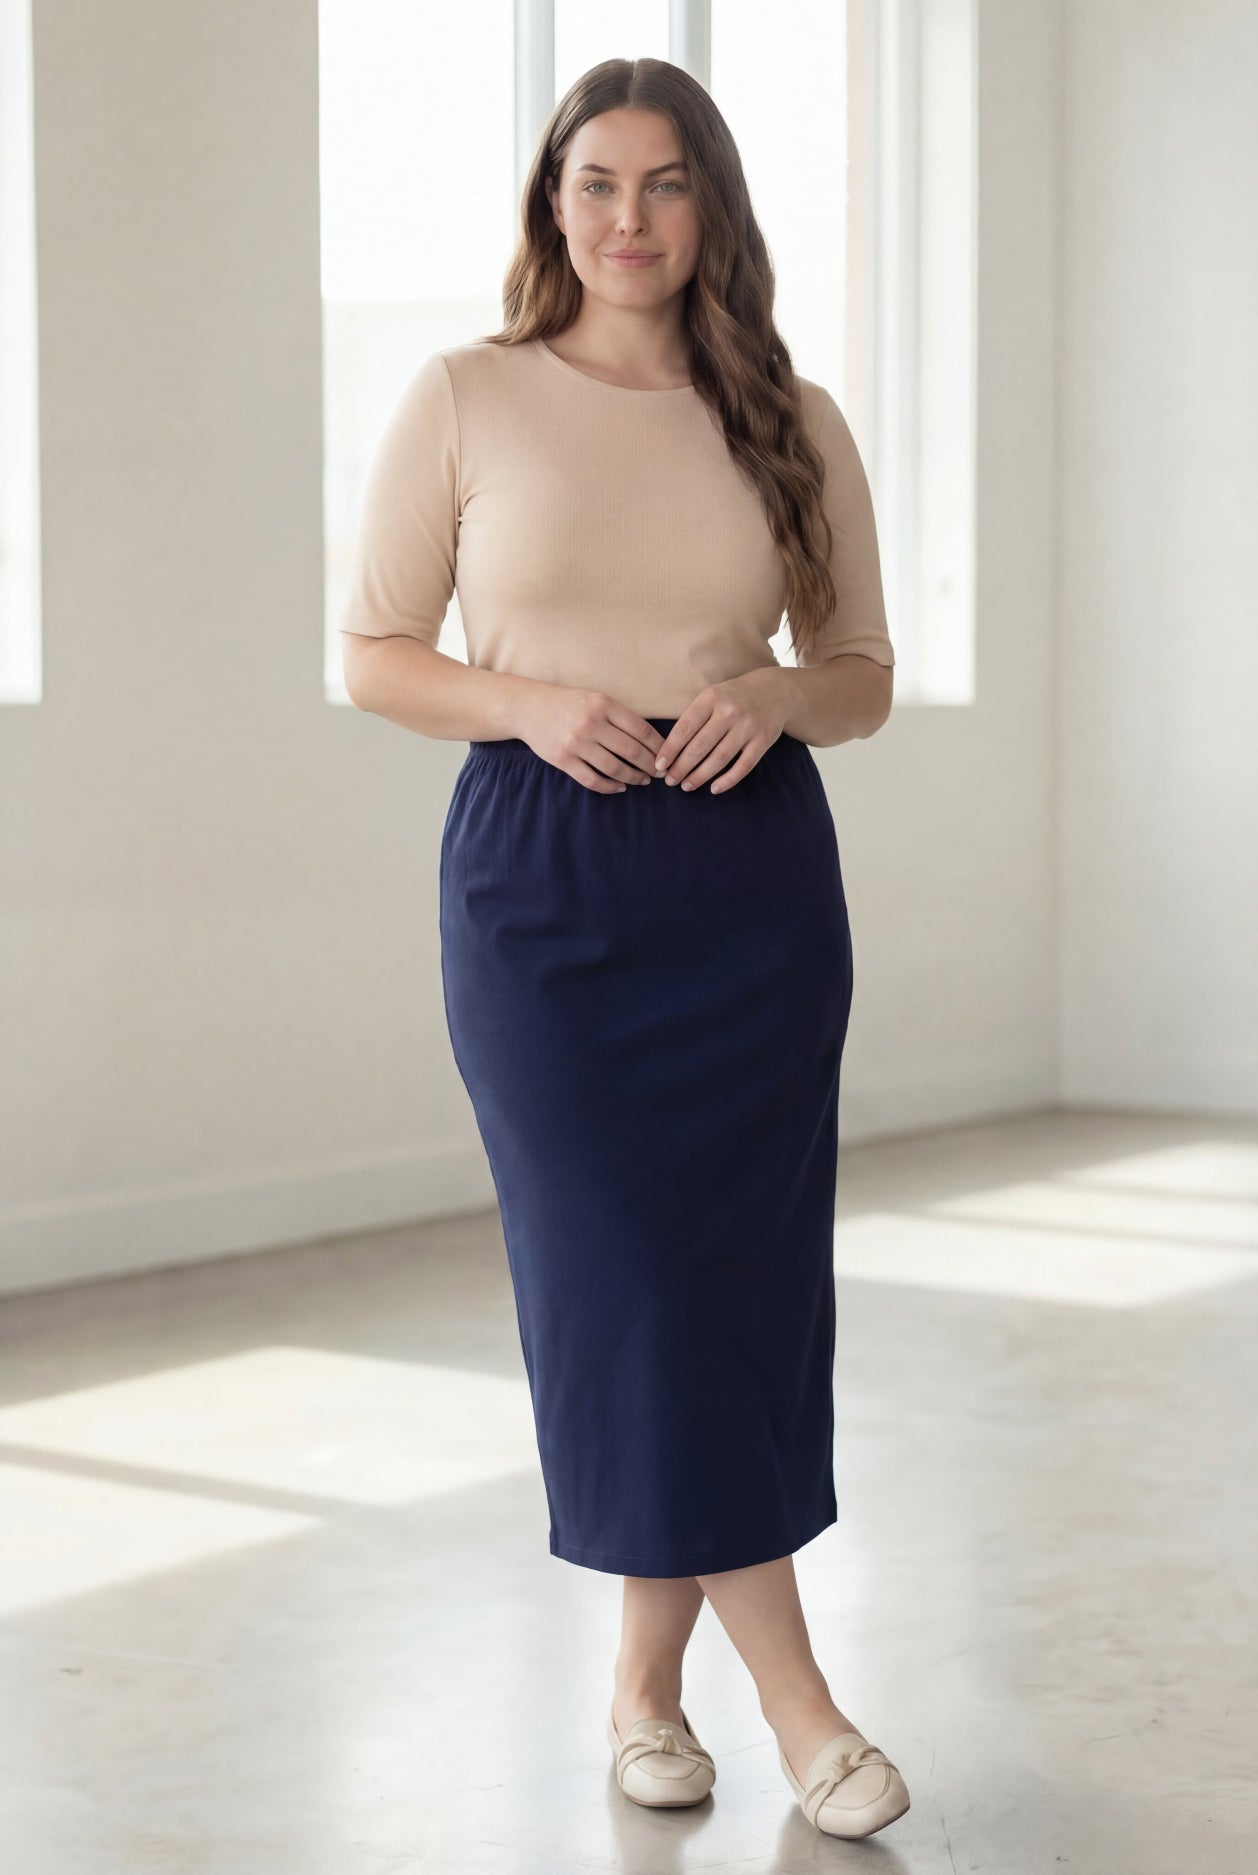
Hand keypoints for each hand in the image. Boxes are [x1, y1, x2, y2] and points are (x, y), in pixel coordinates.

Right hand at [514, 687, 665, 792]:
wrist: (528, 708)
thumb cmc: (568, 703)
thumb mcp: (595, 699)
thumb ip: (619, 716)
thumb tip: (651, 740)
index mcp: (603, 704)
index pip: (640, 729)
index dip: (658, 746)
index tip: (666, 755)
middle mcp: (590, 723)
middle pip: (631, 751)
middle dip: (650, 765)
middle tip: (658, 773)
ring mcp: (576, 743)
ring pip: (614, 768)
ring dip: (633, 778)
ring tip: (642, 781)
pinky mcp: (563, 760)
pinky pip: (592, 780)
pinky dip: (610, 787)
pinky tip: (620, 787)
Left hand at [653, 670, 792, 793]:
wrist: (776, 690)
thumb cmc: (734, 697)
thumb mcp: (712, 696)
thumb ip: (694, 716)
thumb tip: (669, 749)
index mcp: (711, 698)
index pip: (685, 728)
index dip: (670, 749)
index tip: (659, 765)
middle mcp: (729, 711)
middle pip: (700, 746)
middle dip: (681, 767)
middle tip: (670, 780)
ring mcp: (748, 726)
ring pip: (719, 758)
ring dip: (700, 776)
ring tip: (686, 786)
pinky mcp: (763, 740)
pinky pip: (743, 766)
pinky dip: (728, 780)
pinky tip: (714, 789)